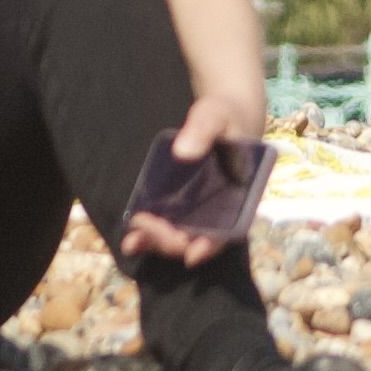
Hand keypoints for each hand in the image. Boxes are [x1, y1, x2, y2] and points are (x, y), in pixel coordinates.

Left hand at [121, 91, 270, 265]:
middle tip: (144, 223)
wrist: (222, 117)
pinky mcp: (182, 206)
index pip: (229, 230)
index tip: (192, 255)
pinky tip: (132, 238)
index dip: (211, 245)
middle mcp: (220, 210)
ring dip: (156, 243)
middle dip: (171, 239)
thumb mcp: (215, 115)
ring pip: (180, 238)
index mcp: (239, 195)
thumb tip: (182, 152)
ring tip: (131, 241)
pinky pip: (168, 226)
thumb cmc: (225, 117)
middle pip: (197, 238)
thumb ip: (203, 129)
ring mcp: (200, 211)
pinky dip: (150, 236)